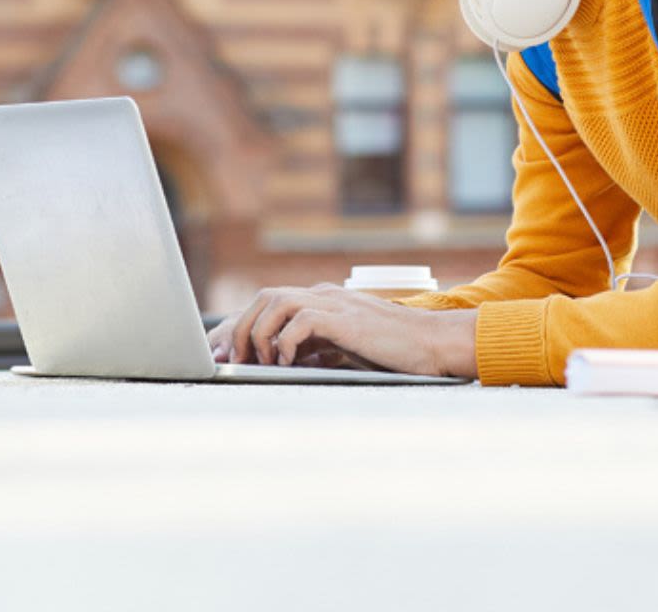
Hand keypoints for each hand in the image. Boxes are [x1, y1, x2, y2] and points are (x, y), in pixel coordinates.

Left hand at [208, 283, 476, 379]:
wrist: (433, 344)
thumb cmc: (393, 350)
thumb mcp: (345, 347)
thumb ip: (317, 346)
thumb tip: (285, 360)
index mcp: (321, 300)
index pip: (268, 303)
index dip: (241, 326)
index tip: (224, 354)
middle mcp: (323, 295)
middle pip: (264, 298)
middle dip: (240, 329)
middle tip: (234, 361)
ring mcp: (334, 303)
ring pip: (276, 302)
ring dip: (259, 333)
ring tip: (257, 362)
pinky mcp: (346, 319)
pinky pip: (302, 320)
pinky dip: (286, 341)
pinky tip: (287, 362)